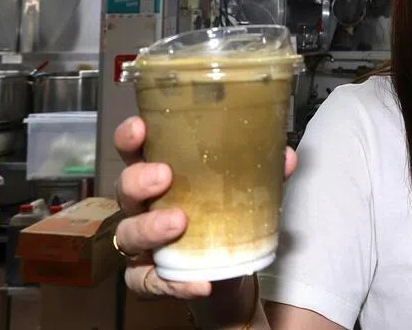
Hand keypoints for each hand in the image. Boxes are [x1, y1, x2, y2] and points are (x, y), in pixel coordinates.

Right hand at [112, 116, 297, 298]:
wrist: (227, 273)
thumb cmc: (224, 216)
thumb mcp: (245, 191)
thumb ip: (263, 173)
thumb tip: (286, 157)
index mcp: (160, 174)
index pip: (135, 150)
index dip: (130, 137)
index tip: (140, 127)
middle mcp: (144, 206)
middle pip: (125, 190)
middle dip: (139, 180)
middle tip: (164, 176)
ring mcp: (141, 244)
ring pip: (128, 235)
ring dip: (150, 228)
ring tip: (179, 222)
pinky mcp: (147, 278)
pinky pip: (147, 282)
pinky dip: (172, 284)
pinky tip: (197, 283)